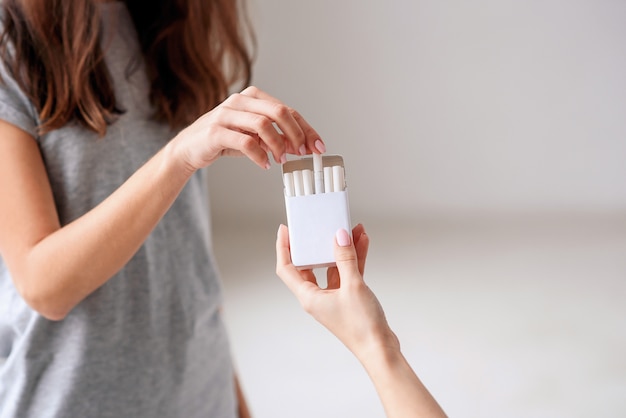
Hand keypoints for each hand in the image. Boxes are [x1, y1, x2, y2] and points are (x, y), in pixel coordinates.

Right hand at [171, 86, 324, 171]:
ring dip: (278, 144)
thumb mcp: (254, 136)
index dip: (306, 129)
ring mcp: (226, 114)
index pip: (288, 110)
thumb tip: (301, 146)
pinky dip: (259, 155)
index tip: (317, 146)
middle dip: (296, 134)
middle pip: (279, 111)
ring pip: (262, 124)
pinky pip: (244, 141)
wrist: (190, 148)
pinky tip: (265, 164)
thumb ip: (275, 137)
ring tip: (281, 160)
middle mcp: (240, 101)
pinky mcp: (216, 131)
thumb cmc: (225, 140)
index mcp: (253, 97)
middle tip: (302, 152)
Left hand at [275, 224, 398, 359]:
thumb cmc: (361, 326)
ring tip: (351, 229)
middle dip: (317, 243)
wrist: (380, 348)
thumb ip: (346, 259)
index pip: (287, 268)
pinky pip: (347, 273)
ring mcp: (333, 297)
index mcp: (309, 297)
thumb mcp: (353, 286)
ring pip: (332, 266)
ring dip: (341, 249)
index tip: (285, 230)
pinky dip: (354, 259)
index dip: (283, 248)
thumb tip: (339, 236)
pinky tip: (362, 243)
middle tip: (319, 225)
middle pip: (310, 264)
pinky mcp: (348, 298)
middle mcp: (317, 297)